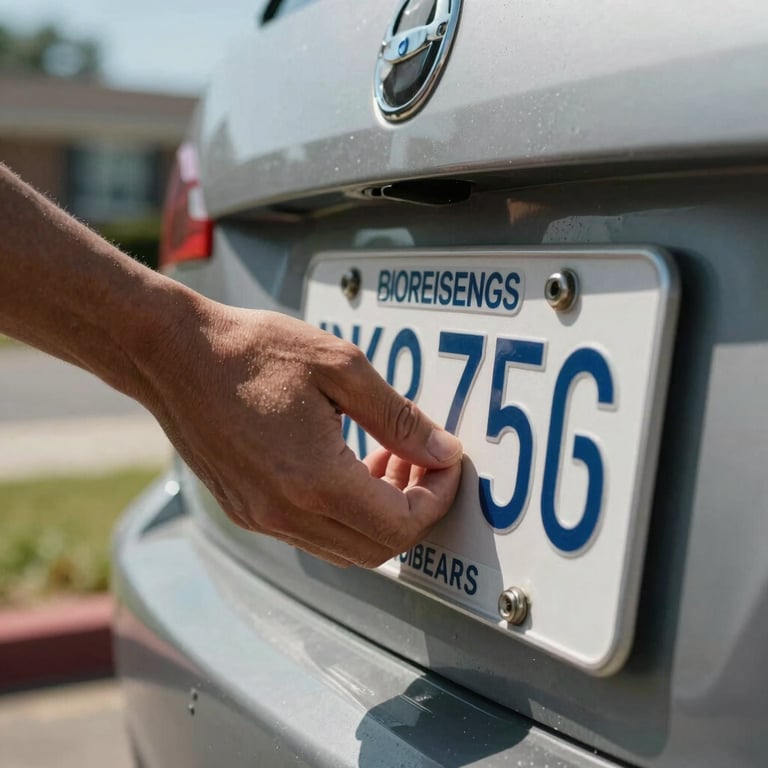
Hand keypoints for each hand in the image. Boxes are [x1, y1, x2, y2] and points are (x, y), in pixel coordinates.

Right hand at [145, 306, 462, 567]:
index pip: (402, 525)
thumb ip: (398, 418)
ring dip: (379, 512)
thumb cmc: (252, 351)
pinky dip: (343, 511)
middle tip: (420, 458)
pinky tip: (344, 463)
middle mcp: (285, 514)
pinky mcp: (244, 511)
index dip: (438, 498)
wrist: (171, 352)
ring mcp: (261, 518)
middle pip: (377, 548)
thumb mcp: (340, 368)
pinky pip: (311, 533)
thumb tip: (443, 451)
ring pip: (345, 547)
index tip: (447, 461)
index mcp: (314, 481)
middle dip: (414, 508)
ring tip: (385, 456)